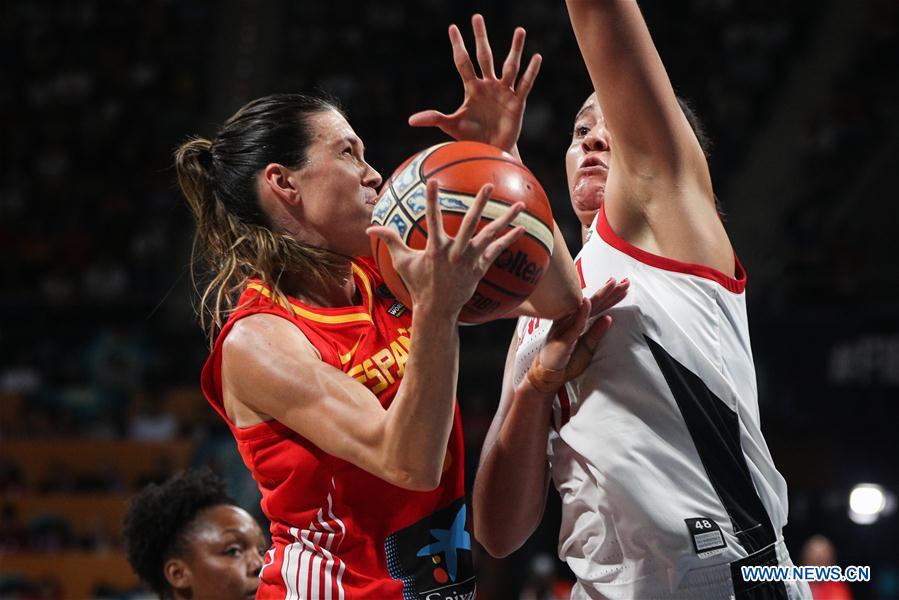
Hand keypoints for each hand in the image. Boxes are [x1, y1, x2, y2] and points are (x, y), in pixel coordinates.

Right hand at [367, 180, 524, 320]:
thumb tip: (370, 227)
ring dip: (505, 219)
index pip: (433, 219)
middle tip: (488, 185)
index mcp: (435, 249)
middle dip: (479, 203)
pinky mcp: (480, 268)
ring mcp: (470, 261)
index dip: (432, 200)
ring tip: (520, 205)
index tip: (433, 180)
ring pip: (490, 235)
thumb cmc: (418, 284)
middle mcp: (455, 253)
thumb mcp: (402, 262)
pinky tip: (521, 228)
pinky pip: (497, 251)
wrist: (437, 309)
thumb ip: (390, 240)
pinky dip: (509, 239)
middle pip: (470, 224)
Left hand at [408, 14, 541, 154]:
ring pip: (510, 66)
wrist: (490, 152)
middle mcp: (488, 85)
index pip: (463, 62)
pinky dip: (531, 72)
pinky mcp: (517, 103)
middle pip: (484, 56)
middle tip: (476, 17)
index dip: (458, 45)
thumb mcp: (451, 126)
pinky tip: (536, 57)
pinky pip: (524, 85)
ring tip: (520, 30)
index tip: (452, 27)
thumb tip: (410, 120)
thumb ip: (434, 119)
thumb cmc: (471, 137)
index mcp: (472, 88)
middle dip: (480, 37)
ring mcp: (504, 92)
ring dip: (515, 48)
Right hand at [527, 278, 628, 391]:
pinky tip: (588, 302)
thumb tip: (609, 318)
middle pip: (593, 302)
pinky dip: (581, 313)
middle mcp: (571, 319)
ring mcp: (565, 326)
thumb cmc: (566, 361)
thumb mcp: (588, 346)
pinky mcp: (562, 337)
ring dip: (598, 296)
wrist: (548, 374)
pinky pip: (573, 324)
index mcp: (578, 321)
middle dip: (609, 291)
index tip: (625, 286)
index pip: (597, 306)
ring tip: (612, 284)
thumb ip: (597, 332)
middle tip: (624, 281)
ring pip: (584, 308)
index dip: (611, 297)